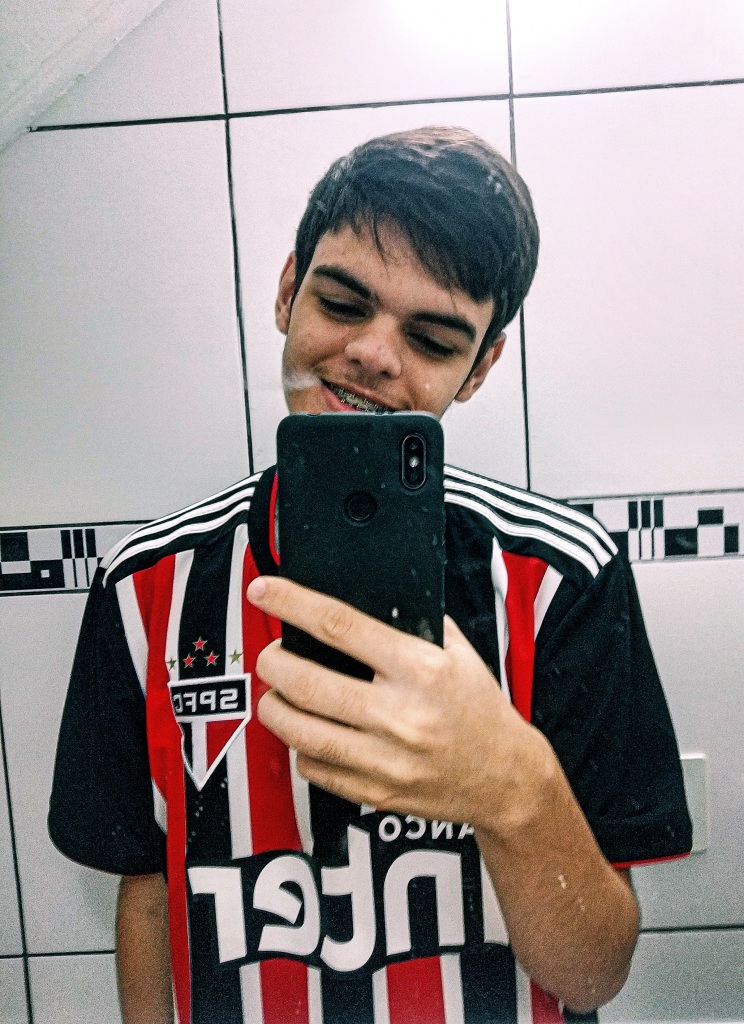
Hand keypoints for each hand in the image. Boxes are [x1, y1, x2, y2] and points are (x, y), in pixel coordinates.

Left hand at [248, 576, 546, 828]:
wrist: (506, 778)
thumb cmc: (479, 709)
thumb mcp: (457, 652)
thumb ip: (411, 625)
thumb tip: (358, 602)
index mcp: (419, 668)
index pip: (338, 625)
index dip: (291, 603)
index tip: (264, 592)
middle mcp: (399, 714)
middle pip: (304, 681)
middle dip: (271, 662)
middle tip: (270, 656)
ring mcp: (385, 759)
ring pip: (298, 730)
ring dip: (273, 706)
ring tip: (275, 694)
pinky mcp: (376, 793)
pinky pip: (314, 768)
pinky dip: (300, 746)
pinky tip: (308, 732)